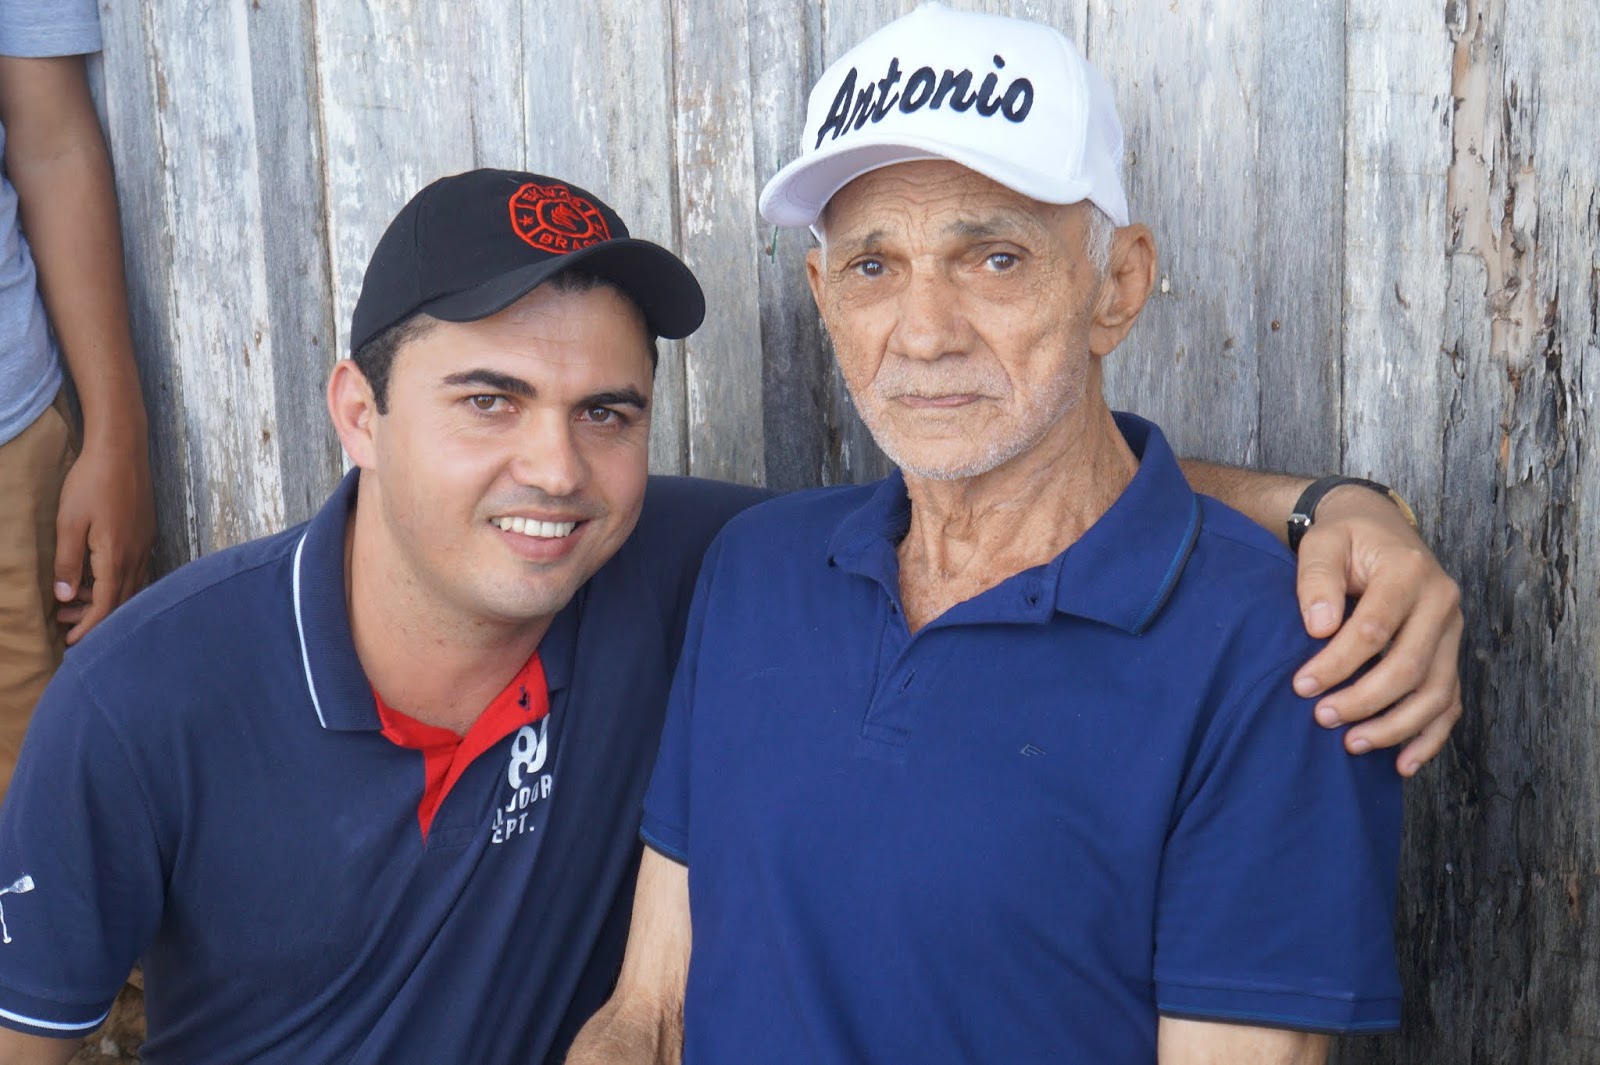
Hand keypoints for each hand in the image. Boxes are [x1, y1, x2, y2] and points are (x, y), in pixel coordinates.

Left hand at [53, 435, 154, 644]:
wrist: (122, 449)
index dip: (90, 626)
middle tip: (64, 622)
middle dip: (94, 617)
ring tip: (75, 600)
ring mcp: (144, 543)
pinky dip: (116, 582)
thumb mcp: (69, 522)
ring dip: (105, 599)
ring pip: (130, 585)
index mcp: (116, 555)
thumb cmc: (93, 482)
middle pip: (121, 600)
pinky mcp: (145, 533)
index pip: (106, 604)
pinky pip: (135, 570)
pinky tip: (98, 576)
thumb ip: (68, 562)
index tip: (73, 642)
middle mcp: (136, 554)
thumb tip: (66, 597)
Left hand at [1290, 485, 1462, 775]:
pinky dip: (1429, 737)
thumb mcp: (1322, 544)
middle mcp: (1442, 603)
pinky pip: (1450, 703)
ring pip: (1436, 692)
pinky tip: (1402, 763)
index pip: (1375, 629)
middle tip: (1322, 718)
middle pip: (1410, 666)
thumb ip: (1317, 580)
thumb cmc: (1344, 537)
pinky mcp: (1451, 654)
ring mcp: (1452, 631)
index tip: (1301, 686)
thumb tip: (1319, 628)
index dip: (1338, 663)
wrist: (1378, 526)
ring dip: (1395, 726)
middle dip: (1364, 700)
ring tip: (1352, 744)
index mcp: (1409, 572)